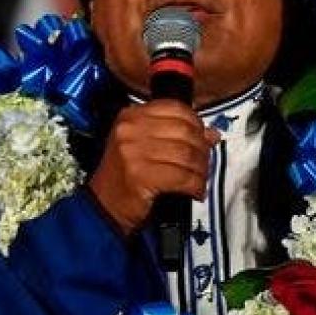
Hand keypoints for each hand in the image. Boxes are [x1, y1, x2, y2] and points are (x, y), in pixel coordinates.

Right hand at [88, 100, 219, 235]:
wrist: (104, 206)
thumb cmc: (125, 176)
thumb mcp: (143, 146)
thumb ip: (175, 135)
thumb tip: (211, 134)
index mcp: (130, 116)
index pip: (175, 108)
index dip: (196, 123)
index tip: (203, 137)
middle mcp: (130, 130)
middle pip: (184, 130)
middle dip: (202, 148)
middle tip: (205, 162)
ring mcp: (133, 152)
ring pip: (186, 154)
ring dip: (200, 169)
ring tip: (200, 179)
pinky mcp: (141, 176)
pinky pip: (182, 177)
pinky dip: (195, 185)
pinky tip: (196, 191)